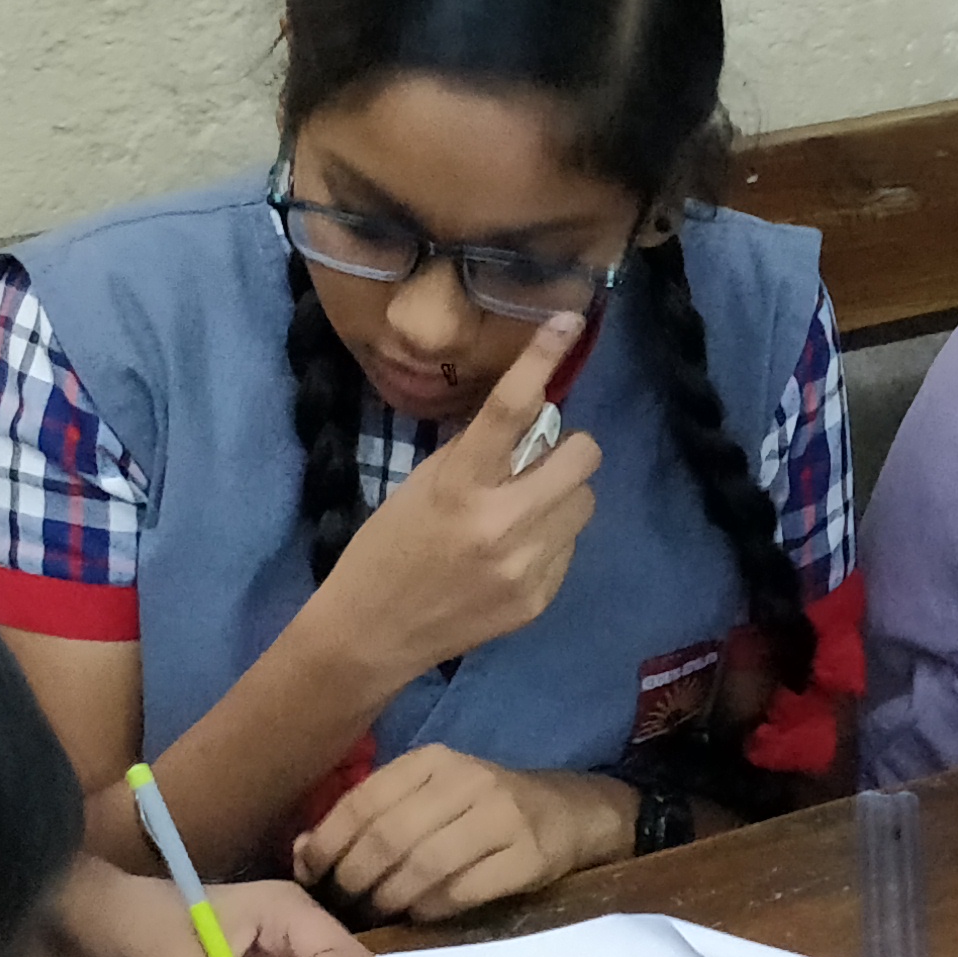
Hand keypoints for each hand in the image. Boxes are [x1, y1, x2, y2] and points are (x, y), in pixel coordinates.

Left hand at [295, 745, 632, 921]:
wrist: (575, 815)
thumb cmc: (484, 810)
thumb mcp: (428, 798)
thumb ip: (371, 818)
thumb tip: (301, 853)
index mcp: (432, 761)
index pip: (363, 801)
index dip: (327, 844)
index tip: (309, 878)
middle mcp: (466, 780)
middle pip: (389, 836)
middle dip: (354, 879)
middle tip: (342, 907)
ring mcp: (501, 816)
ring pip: (423, 865)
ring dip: (389, 900)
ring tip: (376, 916)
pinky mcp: (528, 856)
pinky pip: (462, 891)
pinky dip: (431, 909)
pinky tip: (419, 917)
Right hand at [311, 314, 603, 672]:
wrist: (373, 634)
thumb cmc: (387, 548)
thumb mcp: (420, 485)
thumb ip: (475, 452)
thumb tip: (528, 420)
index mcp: (460, 485)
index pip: (510, 408)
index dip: (542, 358)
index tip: (566, 322)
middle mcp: (501, 523)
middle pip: (583, 458)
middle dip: (567, 451)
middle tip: (537, 461)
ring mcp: (526, 566)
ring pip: (585, 502)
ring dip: (561, 495)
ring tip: (521, 511)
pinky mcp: (539, 599)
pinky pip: (569, 547)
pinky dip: (550, 539)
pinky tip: (511, 555)